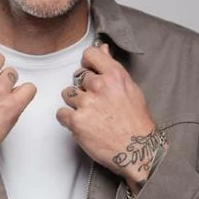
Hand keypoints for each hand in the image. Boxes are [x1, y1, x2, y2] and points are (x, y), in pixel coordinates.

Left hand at [56, 42, 158, 187]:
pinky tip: (82, 125)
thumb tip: (102, 48)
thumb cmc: (136, 122)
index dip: (87, 64)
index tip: (90, 72)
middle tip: (96, 104)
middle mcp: (99, 86)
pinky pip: (61, 113)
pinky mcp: (77, 121)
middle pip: (78, 77)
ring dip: (75, 104)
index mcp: (114, 75)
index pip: (90, 55)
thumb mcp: (130, 89)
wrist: (138, 150)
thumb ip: (112, 68)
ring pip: (67, 94)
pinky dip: (68, 120)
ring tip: (90, 116)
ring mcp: (87, 104)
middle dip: (83, 89)